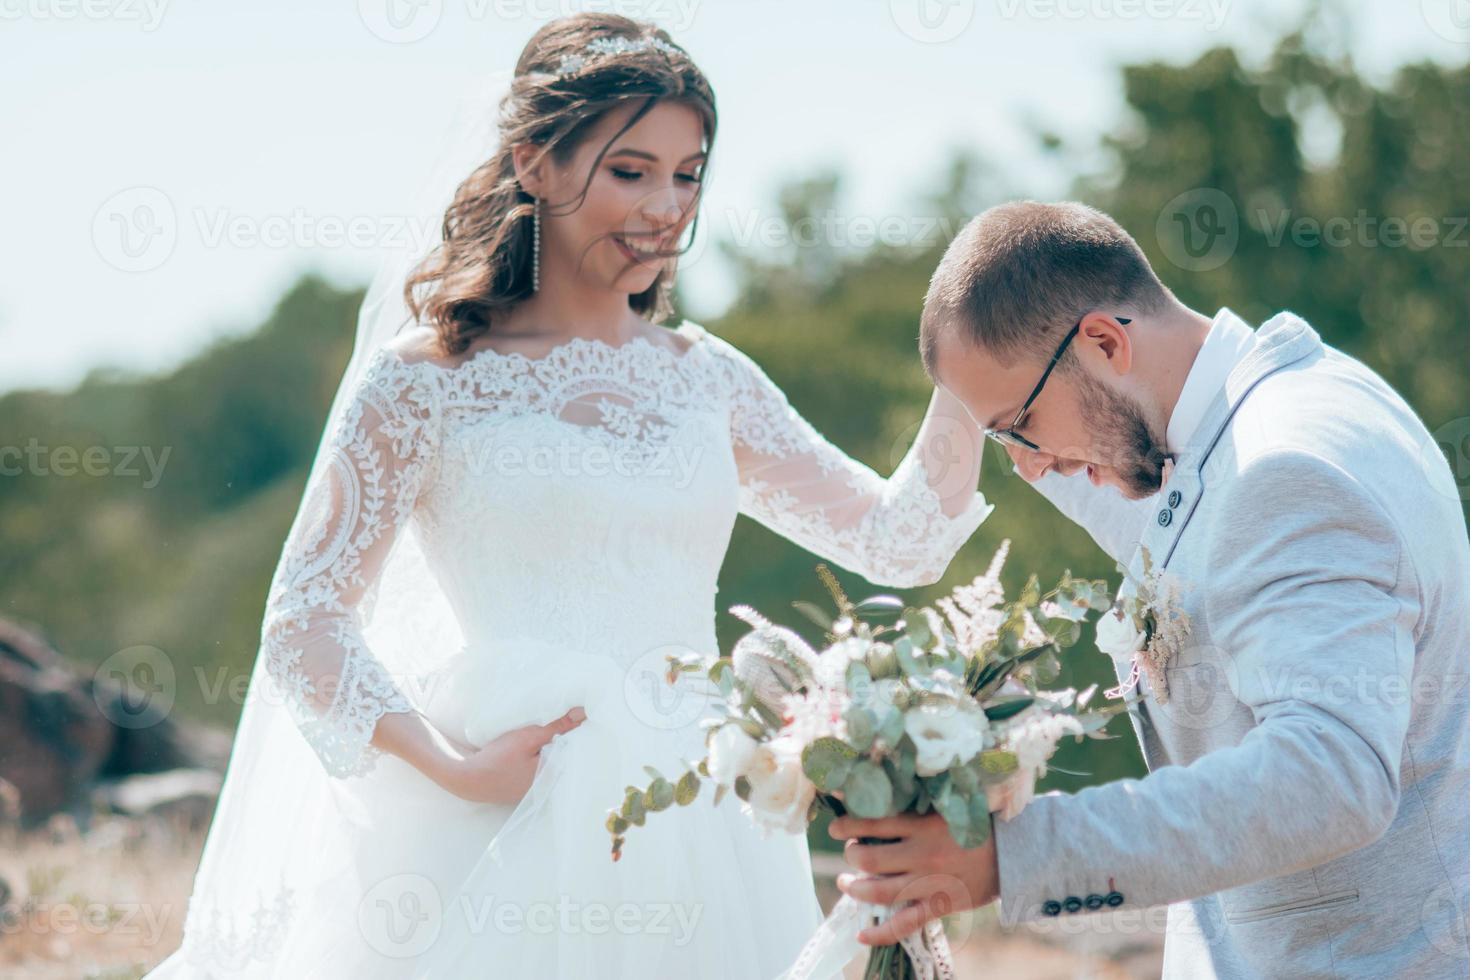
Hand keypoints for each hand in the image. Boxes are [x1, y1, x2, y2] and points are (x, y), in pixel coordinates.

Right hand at [435, 707, 586, 804]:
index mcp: (555, 775)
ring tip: (564, 725)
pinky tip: (543, 741)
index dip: (585, 733)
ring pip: (555, 760)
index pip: (580, 751)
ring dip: (557, 745)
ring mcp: (537, 787)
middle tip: (579, 716)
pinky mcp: (526, 784)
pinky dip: (544, 753)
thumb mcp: (529, 737)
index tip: (591, 716)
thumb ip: (558, 726)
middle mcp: (549, 785)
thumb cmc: (498, 759)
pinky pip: (542, 765)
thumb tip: (583, 714)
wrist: (467, 779)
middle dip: (573, 738)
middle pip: (568, 756)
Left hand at [828, 810, 998, 945]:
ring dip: (855, 889)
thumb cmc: (976, 825)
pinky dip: (879, 933)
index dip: (847, 826)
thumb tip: (877, 806)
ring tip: (847, 883)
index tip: (836, 827)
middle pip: (868, 858)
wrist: (1013, 853)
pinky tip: (861, 934)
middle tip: (849, 853)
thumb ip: (914, 810)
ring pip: (878, 892)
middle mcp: (922, 854)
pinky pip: (903, 925)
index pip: (872, 823)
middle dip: (850, 856)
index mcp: (922, 825)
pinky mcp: (938, 906)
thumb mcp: (945, 808)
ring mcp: (929, 883)